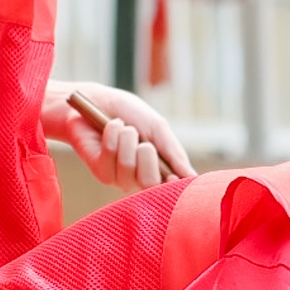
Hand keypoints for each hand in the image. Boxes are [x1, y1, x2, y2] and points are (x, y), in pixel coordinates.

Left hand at [48, 81, 190, 192]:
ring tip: (124, 127)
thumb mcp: (157, 128)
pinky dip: (112, 136)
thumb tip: (191, 177)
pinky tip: (110, 126)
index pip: (169, 189)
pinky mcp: (100, 170)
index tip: (173, 176)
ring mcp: (118, 176)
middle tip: (144, 142)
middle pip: (149, 184)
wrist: (97, 100)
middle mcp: (139, 177)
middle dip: (148, 158)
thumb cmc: (130, 113)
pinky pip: (109, 158)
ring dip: (127, 140)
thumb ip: (174, 153)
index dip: (172, 186)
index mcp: (158, 169)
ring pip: (128, 168)